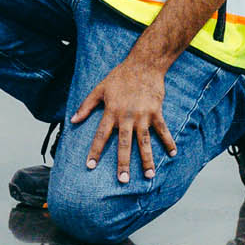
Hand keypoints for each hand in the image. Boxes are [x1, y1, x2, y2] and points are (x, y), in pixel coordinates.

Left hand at [71, 46, 175, 184]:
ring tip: (149, 175)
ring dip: (147, 159)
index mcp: (111, 112)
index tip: (90, 166)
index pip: (101, 135)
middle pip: (124, 144)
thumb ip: (86, 106)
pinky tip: (172, 154)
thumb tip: (72, 120)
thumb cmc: (120, 76)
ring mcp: (143, 115)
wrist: (144, 64)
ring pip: (145, 141)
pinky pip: (162, 130)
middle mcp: (127, 116)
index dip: (95, 151)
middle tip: (123, 180)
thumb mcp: (99, 89)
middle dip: (123, 163)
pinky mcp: (156, 112)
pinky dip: (168, 141)